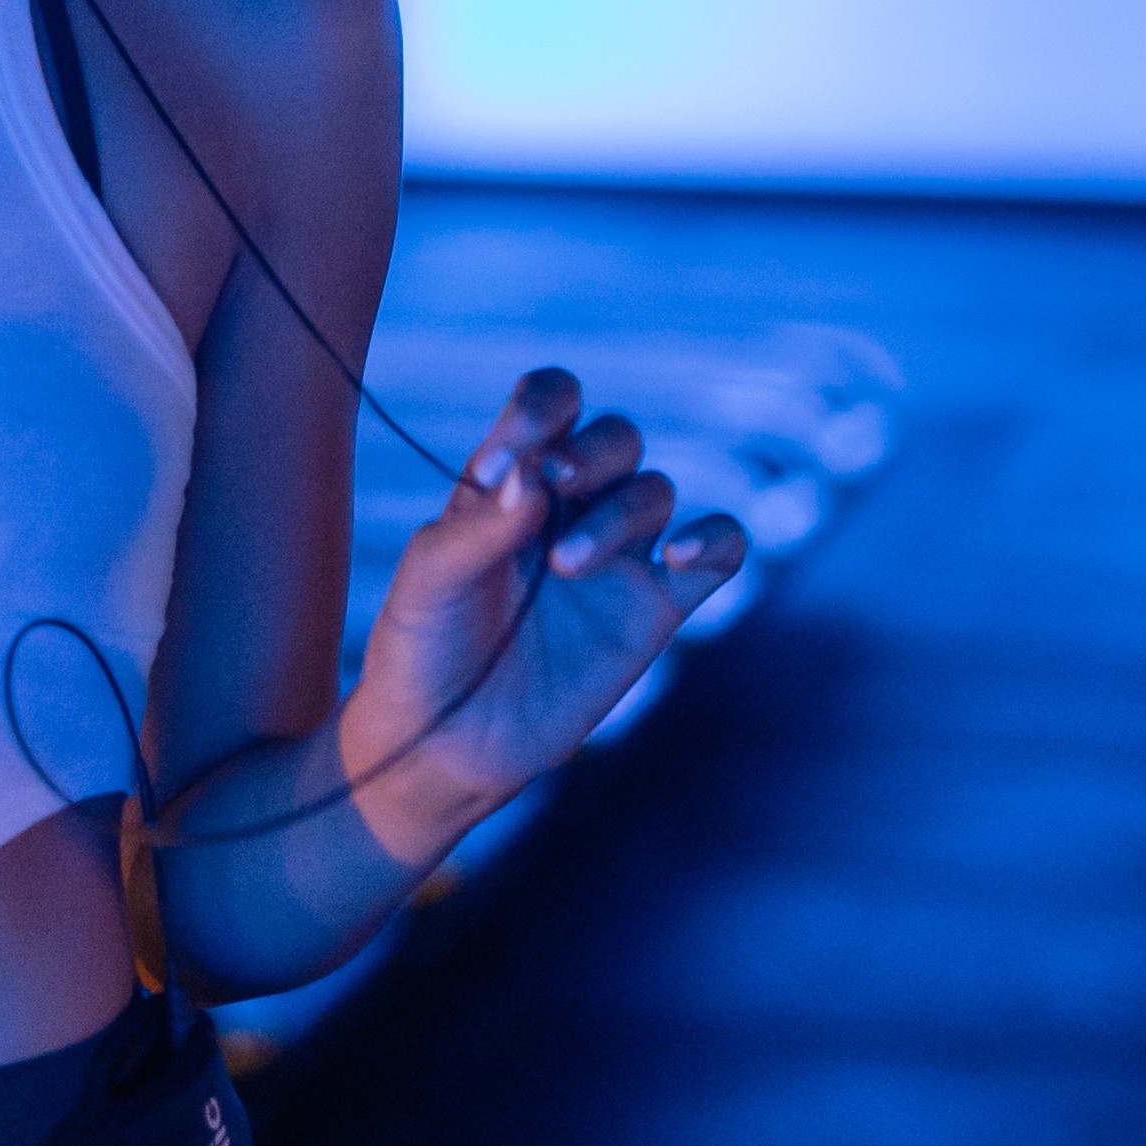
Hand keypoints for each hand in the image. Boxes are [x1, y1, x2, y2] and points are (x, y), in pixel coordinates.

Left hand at [356, 365, 747, 831]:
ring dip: (621, 513)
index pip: (551, 401)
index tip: (495, 467)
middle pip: (616, 437)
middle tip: (552, 486)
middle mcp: (571, 507)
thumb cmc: (425, 648)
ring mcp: (618, 557)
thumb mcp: (431, 580)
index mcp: (512, 480)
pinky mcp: (655, 609)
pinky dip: (715, 539)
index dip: (539, 410)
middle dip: (589, 451)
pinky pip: (720, 551)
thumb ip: (479, 525)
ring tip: (568, 563)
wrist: (445, 745)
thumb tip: (532, 472)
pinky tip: (681, 556)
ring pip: (655, 491)